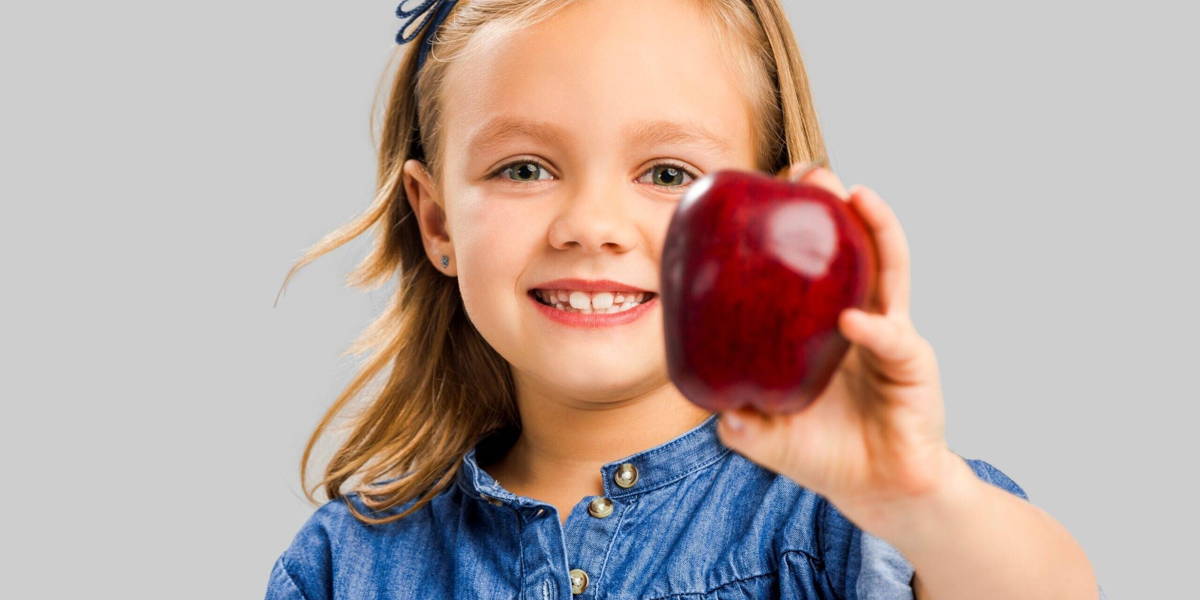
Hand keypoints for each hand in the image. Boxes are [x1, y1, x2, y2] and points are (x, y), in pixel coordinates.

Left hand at [717, 161, 958, 533]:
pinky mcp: (913, 367)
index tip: (769, 188)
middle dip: (840, 203)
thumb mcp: (765, 432)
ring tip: (855, 196)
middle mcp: (862, 315)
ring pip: (890, 270)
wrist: (877, 491)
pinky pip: (895, 340)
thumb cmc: (824, 450)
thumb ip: (737, 419)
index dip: (798, 224)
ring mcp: (891, 335)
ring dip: (876, 230)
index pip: (815, 260)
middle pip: (857, 245)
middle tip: (814, 172)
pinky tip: (853, 319)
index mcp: (824, 323)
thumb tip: (712, 406)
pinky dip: (875, 328)